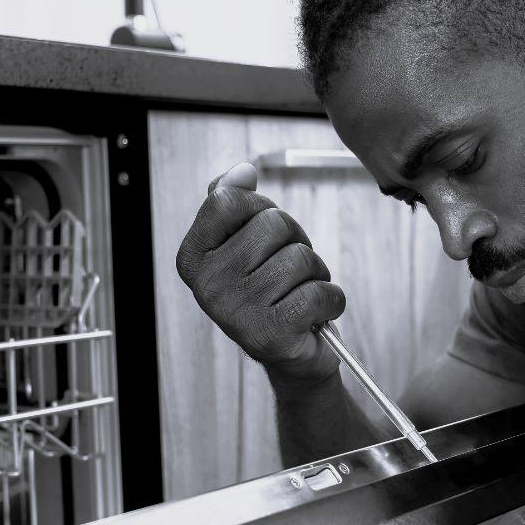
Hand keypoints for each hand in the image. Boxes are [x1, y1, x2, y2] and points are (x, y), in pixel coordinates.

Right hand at [175, 162, 343, 385]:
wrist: (290, 353)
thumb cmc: (270, 292)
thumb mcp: (244, 242)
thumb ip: (235, 202)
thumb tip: (242, 170)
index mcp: (193, 258)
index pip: (227, 200)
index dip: (260, 208)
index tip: (263, 234)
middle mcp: (207, 286)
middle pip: (273, 223)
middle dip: (295, 241)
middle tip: (288, 271)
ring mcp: (237, 312)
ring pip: (301, 257)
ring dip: (315, 273)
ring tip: (300, 293)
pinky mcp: (271, 334)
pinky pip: (320, 291)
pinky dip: (331, 300)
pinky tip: (316, 313)